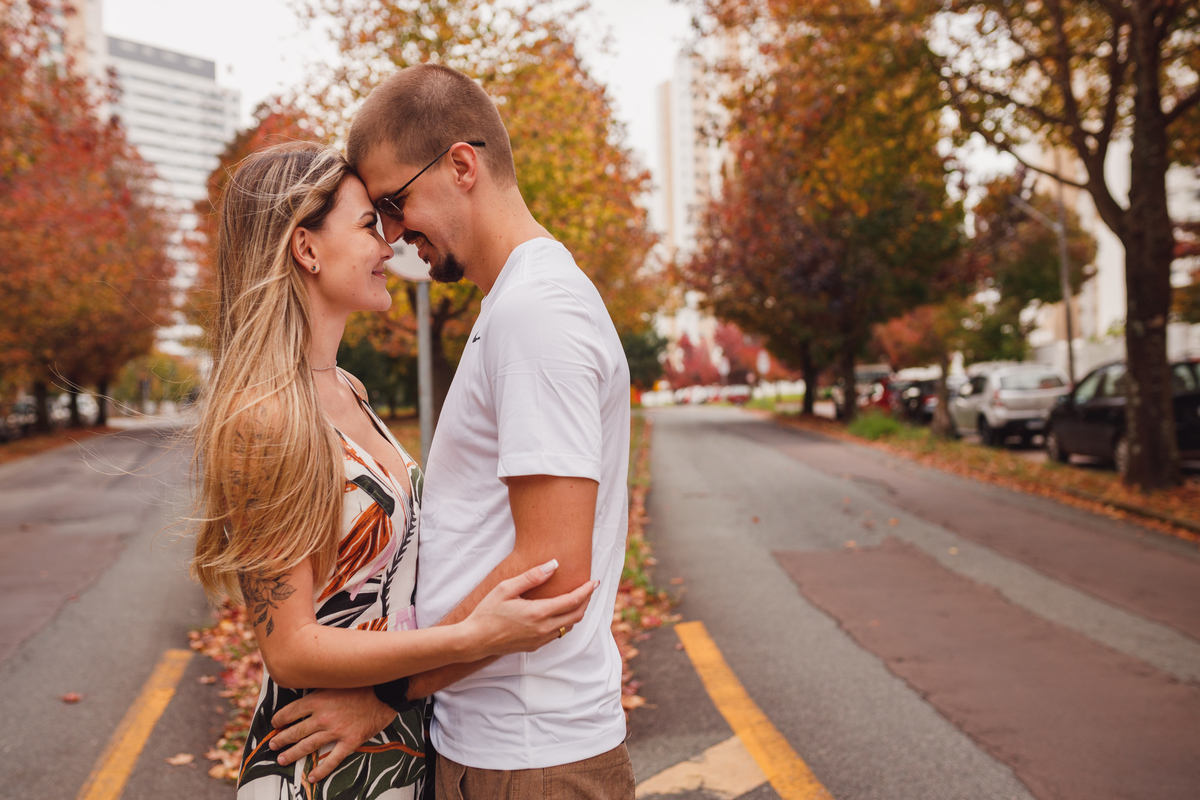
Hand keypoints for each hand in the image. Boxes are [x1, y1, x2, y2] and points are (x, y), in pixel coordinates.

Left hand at [268, 687, 395, 782]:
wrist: (385, 691)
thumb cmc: (361, 684)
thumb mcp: (335, 681)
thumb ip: (318, 691)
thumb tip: (303, 698)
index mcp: (317, 700)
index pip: (289, 712)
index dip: (279, 719)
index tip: (275, 723)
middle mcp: (323, 717)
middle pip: (295, 731)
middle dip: (281, 740)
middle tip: (273, 745)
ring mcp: (336, 731)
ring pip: (308, 746)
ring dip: (292, 754)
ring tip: (282, 760)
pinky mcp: (350, 741)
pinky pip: (332, 760)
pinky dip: (321, 771)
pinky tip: (311, 777)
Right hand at [463, 559, 597, 659]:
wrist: (475, 640)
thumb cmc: (488, 612)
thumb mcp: (507, 588)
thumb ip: (532, 576)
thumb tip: (554, 565)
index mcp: (538, 613)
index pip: (572, 601)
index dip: (586, 590)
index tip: (594, 581)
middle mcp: (543, 629)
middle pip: (577, 615)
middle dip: (586, 601)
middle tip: (589, 588)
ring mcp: (540, 640)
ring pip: (569, 626)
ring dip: (576, 612)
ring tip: (577, 598)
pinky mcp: (535, 646)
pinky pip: (558, 634)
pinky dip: (565, 621)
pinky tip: (559, 612)